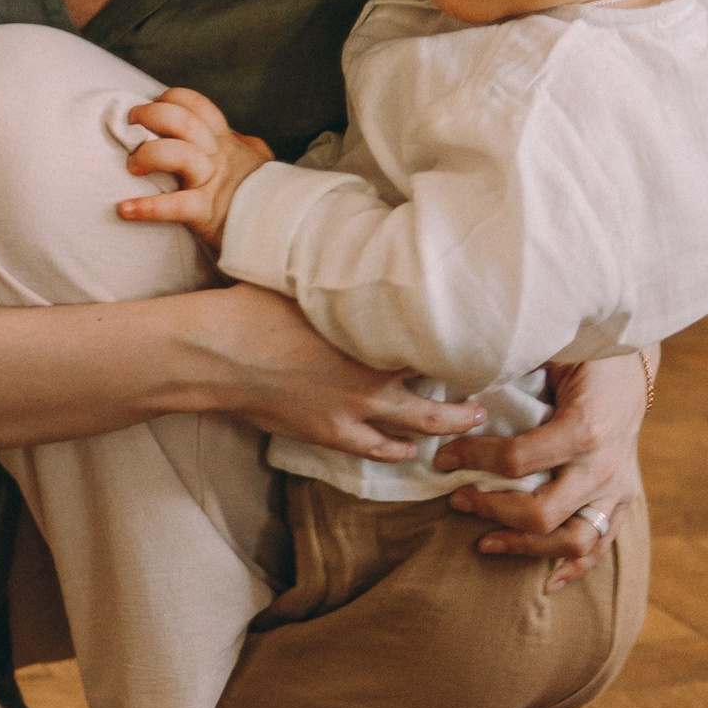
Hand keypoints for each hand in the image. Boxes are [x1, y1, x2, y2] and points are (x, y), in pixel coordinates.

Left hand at [117, 91, 271, 247]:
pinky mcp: (206, 213)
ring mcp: (212, 183)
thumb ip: (246, 147)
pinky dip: (146, 208)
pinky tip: (125, 209)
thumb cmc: (267, 197)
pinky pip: (174, 206)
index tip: (152, 107)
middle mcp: (217, 156)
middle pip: (181, 120)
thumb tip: (238, 135)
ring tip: (132, 167)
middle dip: (149, 115)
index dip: (170, 99)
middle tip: (130, 124)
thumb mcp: (260, 164)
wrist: (286, 230)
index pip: (197, 105)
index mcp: (225, 142)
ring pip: (177, 153)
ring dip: (147, 154)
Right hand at [177, 281, 487, 463]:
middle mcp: (375, 379)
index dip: (460, 343)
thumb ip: (346, 281)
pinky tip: (407, 450)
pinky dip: (396, 451)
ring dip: (442, 428)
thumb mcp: (310, 281)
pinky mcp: (330, 434)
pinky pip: (376, 450)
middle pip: (440, 397)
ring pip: (417, 429)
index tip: (479, 339)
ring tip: (461, 425)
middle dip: (469, 404)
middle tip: (487, 401)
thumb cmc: (258, 308)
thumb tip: (361, 256)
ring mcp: (354, 412)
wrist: (220, 353)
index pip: (435, 342)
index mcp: (374, 336)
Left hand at [431, 350, 654, 594]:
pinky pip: (601, 545)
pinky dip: (574, 568)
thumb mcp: (551, 356)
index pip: (517, 462)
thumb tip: (457, 401)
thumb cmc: (585, 354)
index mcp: (586, 428)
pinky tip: (546, 582)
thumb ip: (512, 379)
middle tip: (457, 500)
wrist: (635, 360)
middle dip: (491, 510)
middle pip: (541, 513)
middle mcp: (605, 465)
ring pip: (572, 541)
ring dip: (525, 548)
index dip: (472, 461)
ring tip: (485, 543)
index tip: (442, 458)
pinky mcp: (626, 497)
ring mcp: (619, 487)